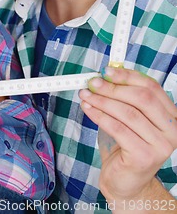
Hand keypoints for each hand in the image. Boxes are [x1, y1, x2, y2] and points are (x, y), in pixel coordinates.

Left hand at [79, 68, 176, 203]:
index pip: (151, 87)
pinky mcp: (144, 157)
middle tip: (93, 82)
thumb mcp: (130, 117)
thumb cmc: (127, 145)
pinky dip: (99, 116)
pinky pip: (118, 129)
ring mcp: (160, 146)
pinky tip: (88, 109)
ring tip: (86, 95)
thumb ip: (124, 97)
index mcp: (171, 116)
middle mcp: (171, 130)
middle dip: (113, 87)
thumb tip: (105, 76)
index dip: (127, 76)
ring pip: (128, 113)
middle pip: (142, 98)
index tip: (106, 71)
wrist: (127, 182)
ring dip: (102, 101)